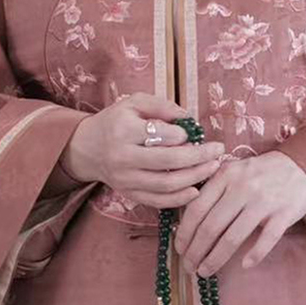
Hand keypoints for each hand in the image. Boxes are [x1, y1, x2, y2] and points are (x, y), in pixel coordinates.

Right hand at [63, 92, 225, 207]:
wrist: (87, 148)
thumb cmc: (115, 122)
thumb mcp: (134, 103)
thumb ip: (162, 106)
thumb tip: (189, 117)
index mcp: (124, 130)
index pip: (161, 135)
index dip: (183, 135)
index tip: (192, 133)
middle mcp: (123, 157)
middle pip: (168, 162)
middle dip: (199, 157)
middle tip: (218, 150)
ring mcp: (126, 180)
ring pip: (166, 184)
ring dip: (195, 177)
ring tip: (213, 167)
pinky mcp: (129, 194)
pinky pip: (158, 201)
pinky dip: (179, 199)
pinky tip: (196, 190)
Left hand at [173, 149, 305, 277]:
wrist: (304, 163)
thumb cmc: (263, 172)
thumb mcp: (235, 171)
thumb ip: (214, 189)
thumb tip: (189, 222)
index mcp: (226, 176)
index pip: (197, 208)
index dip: (185, 233)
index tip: (179, 250)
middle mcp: (242, 188)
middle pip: (211, 226)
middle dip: (195, 251)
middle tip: (189, 268)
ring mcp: (264, 201)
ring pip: (233, 237)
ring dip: (216, 259)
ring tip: (206, 271)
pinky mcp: (284, 213)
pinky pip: (266, 239)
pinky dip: (254, 255)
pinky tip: (244, 265)